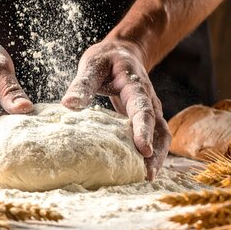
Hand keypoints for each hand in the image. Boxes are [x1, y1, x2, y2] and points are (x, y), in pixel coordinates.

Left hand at [61, 39, 170, 179]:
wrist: (124, 52)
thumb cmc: (106, 59)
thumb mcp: (92, 65)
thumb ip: (82, 84)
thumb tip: (68, 105)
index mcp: (136, 86)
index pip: (142, 110)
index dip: (143, 130)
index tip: (143, 149)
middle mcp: (149, 100)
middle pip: (160, 128)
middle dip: (157, 152)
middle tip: (148, 174)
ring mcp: (150, 110)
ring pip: (162, 135)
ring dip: (158, 156)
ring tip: (147, 177)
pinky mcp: (145, 119)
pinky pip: (154, 137)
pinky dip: (152, 154)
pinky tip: (140, 170)